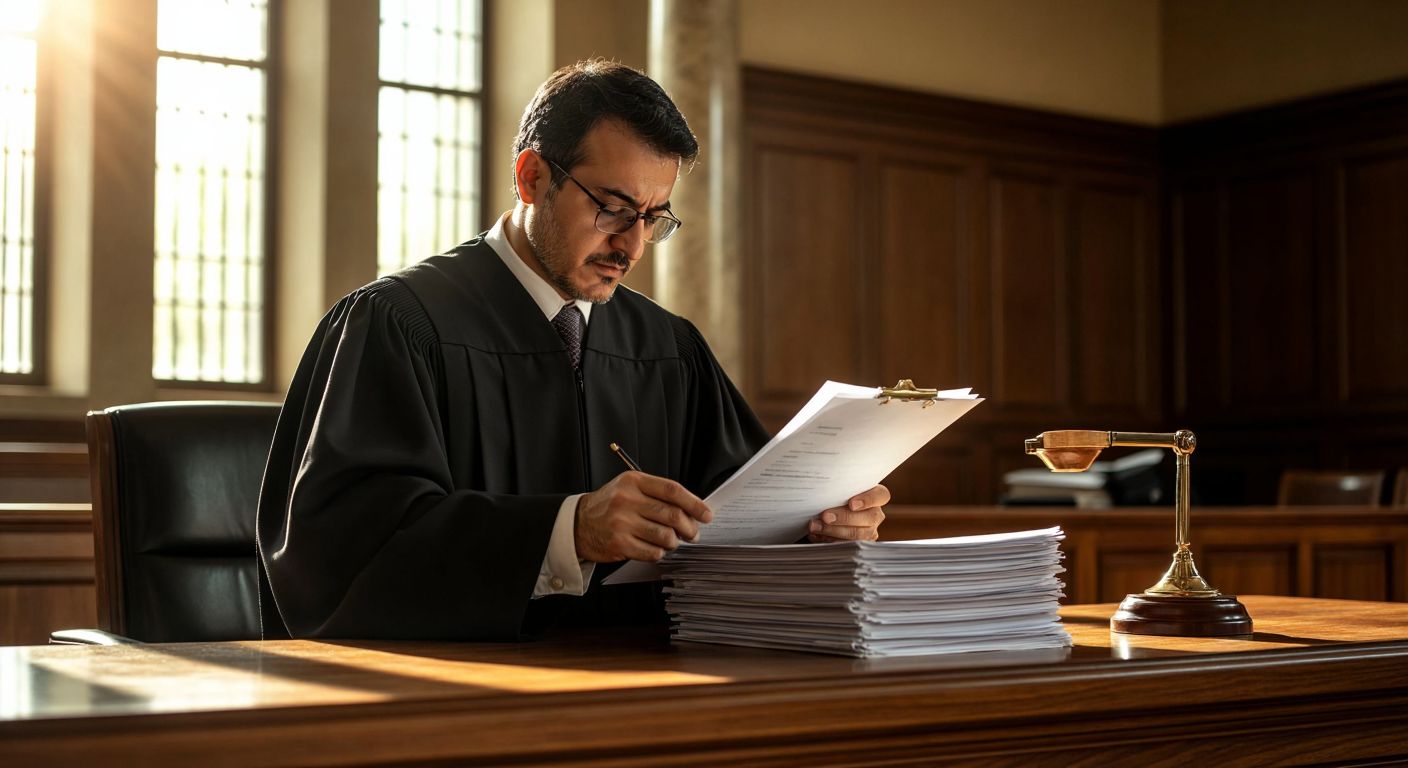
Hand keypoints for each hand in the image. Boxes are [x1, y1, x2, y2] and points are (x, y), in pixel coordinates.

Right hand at [575, 472, 712, 562]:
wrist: (578, 523)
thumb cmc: (610, 505)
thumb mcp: (630, 488)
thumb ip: (657, 494)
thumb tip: (692, 509)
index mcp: (633, 481)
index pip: (672, 490)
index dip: (694, 503)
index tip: (706, 514)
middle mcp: (627, 500)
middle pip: (672, 515)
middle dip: (690, 527)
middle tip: (693, 533)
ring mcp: (622, 523)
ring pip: (666, 536)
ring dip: (675, 542)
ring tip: (672, 541)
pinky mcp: (619, 544)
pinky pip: (653, 552)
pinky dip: (660, 552)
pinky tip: (656, 548)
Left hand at [808, 484, 888, 542]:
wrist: (831, 510)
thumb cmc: (837, 496)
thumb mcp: (840, 490)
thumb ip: (838, 490)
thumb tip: (822, 492)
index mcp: (876, 496)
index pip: (881, 495)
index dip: (868, 500)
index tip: (852, 504)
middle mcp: (875, 514)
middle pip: (869, 517)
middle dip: (845, 518)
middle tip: (825, 516)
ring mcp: (870, 531)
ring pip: (858, 534)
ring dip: (834, 530)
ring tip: (816, 526)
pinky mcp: (860, 543)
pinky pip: (848, 544)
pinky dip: (831, 540)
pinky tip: (818, 535)